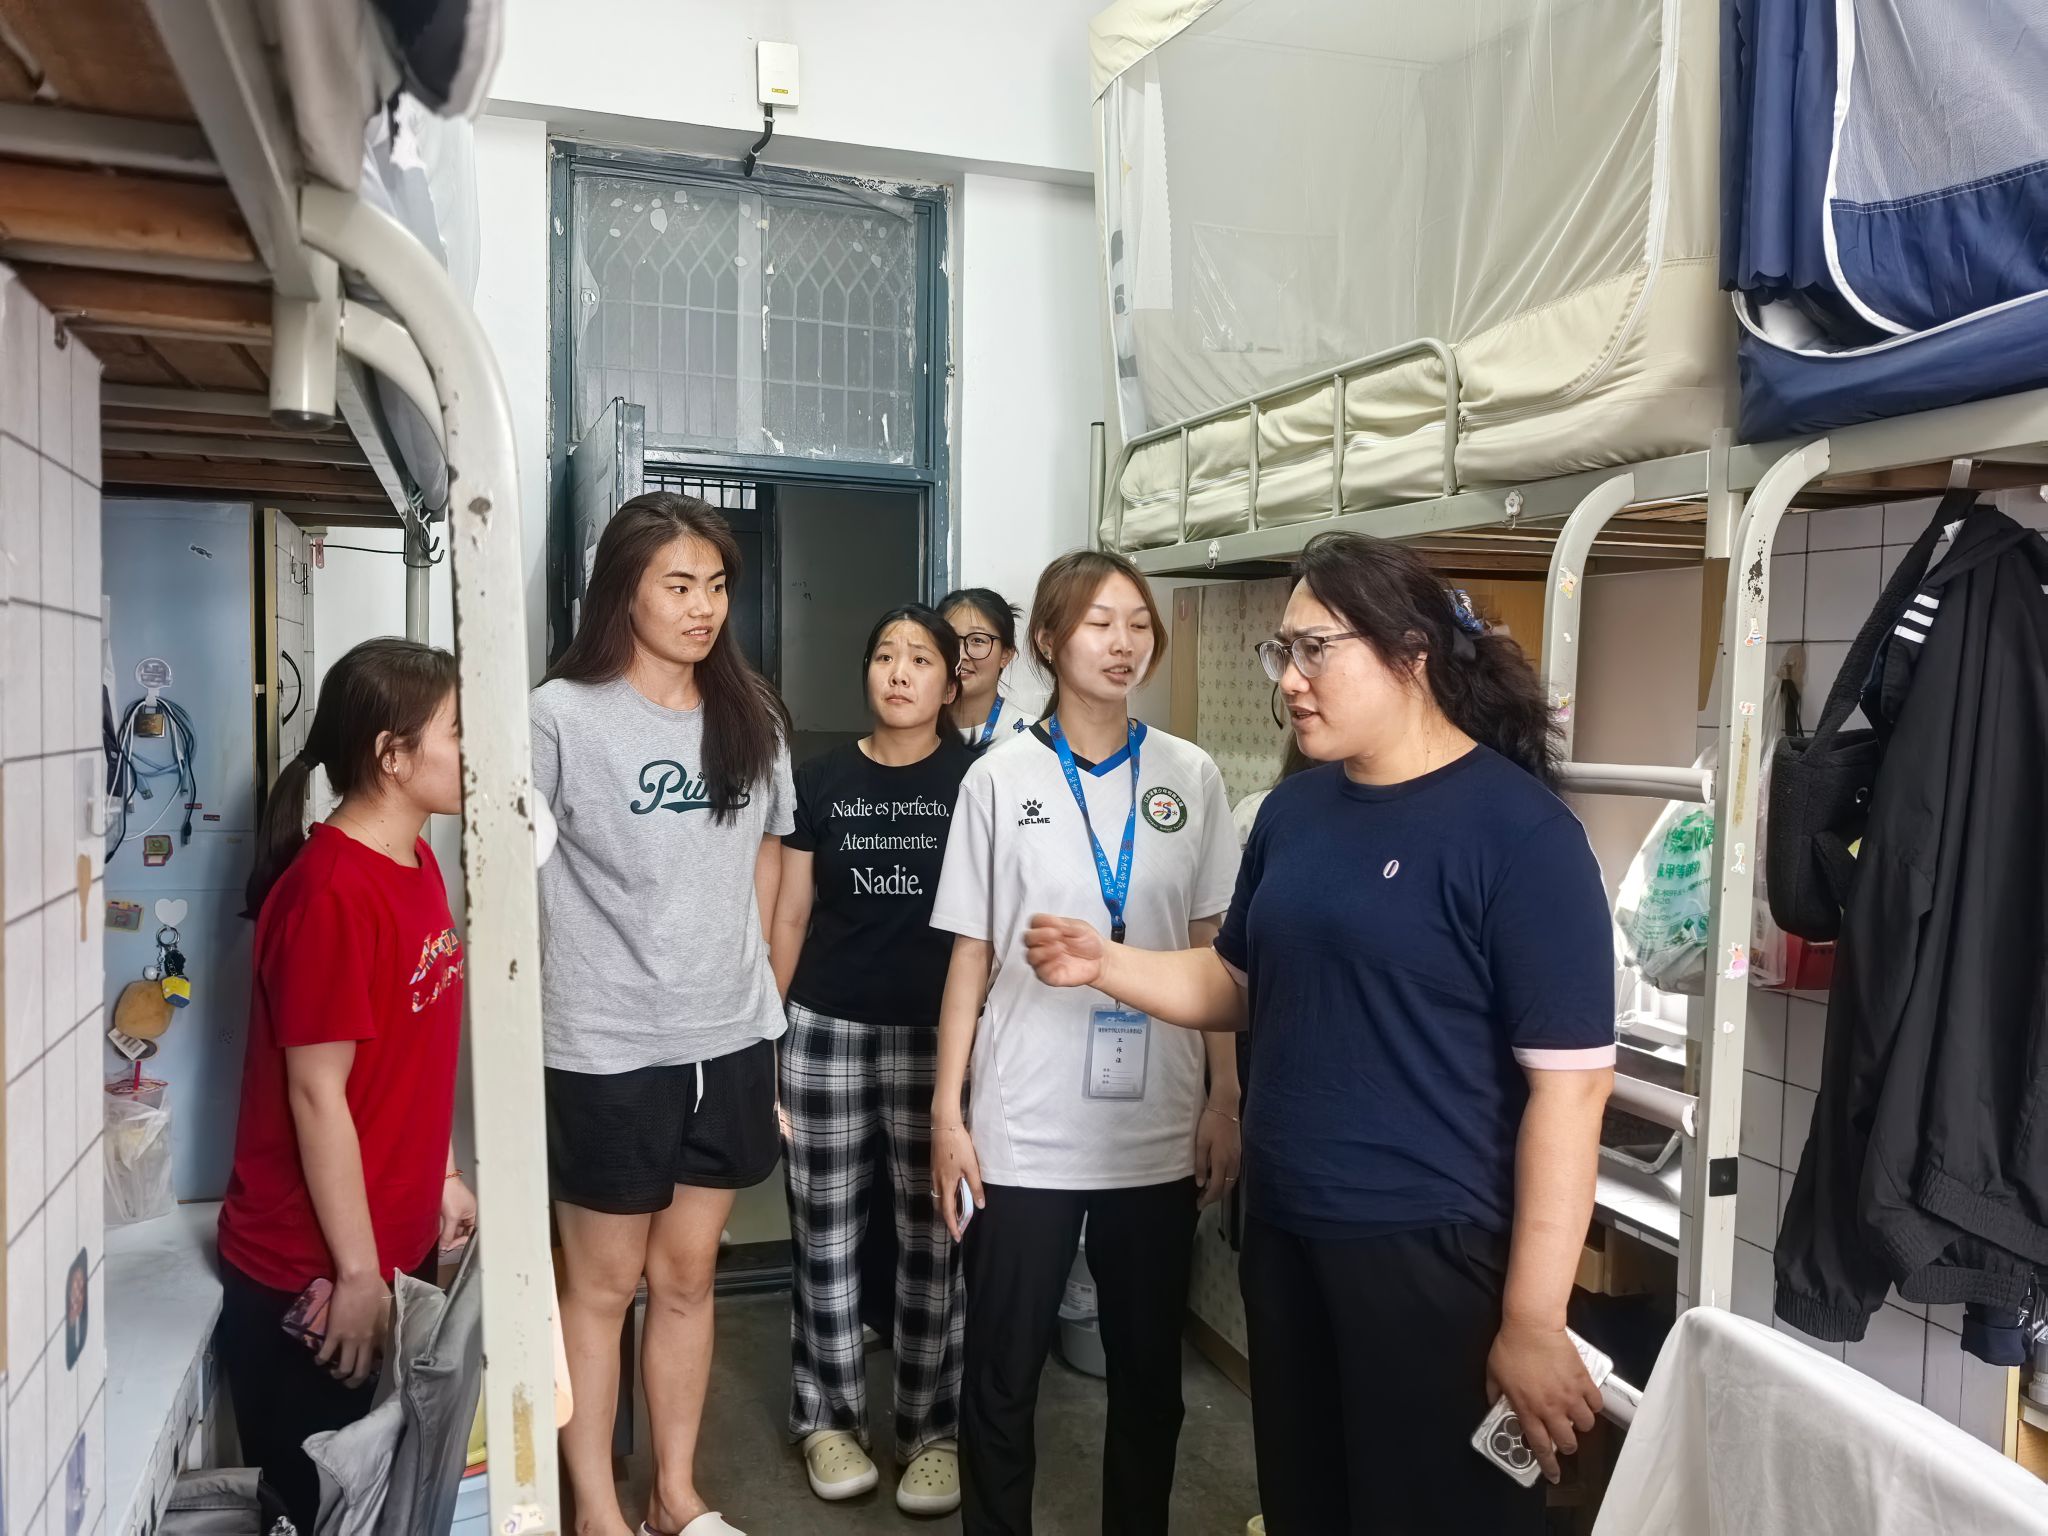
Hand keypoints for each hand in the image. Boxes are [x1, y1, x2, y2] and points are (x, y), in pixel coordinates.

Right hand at [316, 1271, 390, 1388]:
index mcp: (382, 1334)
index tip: (373, 1372)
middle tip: (350, 1384)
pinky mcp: (334, 1334)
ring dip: (338, 1374)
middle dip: (355, 1382)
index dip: (378, 1369)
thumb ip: (384, 1320)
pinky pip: (326, 1354)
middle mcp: (367, 1341)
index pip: (382, 1359)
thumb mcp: (387, 1306)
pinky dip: (321, 1360)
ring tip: (334, 1374)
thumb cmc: (375, 1287)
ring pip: (344, 1368)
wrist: (360, 1278)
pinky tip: (319, 1360)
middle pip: (362, 1370)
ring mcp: (350, 1339)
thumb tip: (383, 1326)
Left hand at [440, 1175, 476, 1251]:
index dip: (460, 1241)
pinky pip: (444, 1221)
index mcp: (472, 1212)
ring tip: (439, 1235)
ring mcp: (454, 1209)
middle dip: (451, 1237)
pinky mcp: (445, 1207)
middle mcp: (464, 1211)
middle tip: (443, 1244)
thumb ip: (449, 1233)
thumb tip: (445, 1246)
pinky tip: (436, 1228)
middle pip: (459, 1231)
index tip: (450, 1246)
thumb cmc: (451, 1190)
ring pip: (450, 1227)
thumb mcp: (452, 1217)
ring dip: (444, 1232)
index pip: (469, 1232)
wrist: (439, 1178)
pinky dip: (440, 1226)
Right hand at [931, 1119, 985, 1241]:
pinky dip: (944, 1196)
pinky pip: (937, 1188)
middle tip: (958, 1227)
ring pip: (938, 1198)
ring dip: (946, 1207)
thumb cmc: (959, 1145)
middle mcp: (937, 1181)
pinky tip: (952, 1193)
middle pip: (940, 1207)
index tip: (957, 1237)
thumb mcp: (971, 1166)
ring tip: (957, 1212)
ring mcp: (934, 1174)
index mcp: (946, 1183)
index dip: (953, 1225)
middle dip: (948, 1219)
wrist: (944, 1125)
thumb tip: (980, 1205)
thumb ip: (975, 1186)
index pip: (948, 1211)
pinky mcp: (934, 1167)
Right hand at [1023, 913, 1105, 989]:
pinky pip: (1041, 972)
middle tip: (1055, 934)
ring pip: (1030, 956)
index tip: (1056, 922)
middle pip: (1028, 938)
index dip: (1042, 921)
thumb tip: (1053, 923)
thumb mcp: (1080, 928)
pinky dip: (1048, 966)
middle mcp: (1044, 944)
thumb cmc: (1090, 943)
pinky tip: (1060, 960)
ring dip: (1043, 951)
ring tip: (1060, 947)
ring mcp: (1045, 960)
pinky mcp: (1049, 975)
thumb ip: (1065, 926)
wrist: (1102, 960)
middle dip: (1039, 935)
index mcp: (1049, 929)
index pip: (1035, 922)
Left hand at [1193, 1106, 1240, 1208]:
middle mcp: (1232, 1162)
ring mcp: (1237, 1157)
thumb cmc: (1210, 1123)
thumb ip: (1201, 1164)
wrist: (1226, 1107)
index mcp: (1221, 1161)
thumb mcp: (1200, 1143)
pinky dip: (1227, 1182)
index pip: (1216, 1187)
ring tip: (1209, 1193)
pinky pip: (1234, 1174)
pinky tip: (1219, 1180)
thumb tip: (1201, 1184)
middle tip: (1202, 1202)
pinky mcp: (1239, 1152)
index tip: (1199, 1205)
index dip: (1208, 1199)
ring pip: (1232, 1182)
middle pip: (1226, 1188)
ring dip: (1221, 1190)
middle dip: (1214, 1198)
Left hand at [1485, 1320, 1601, 1484]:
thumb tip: (1496, 1406)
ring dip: (1581, 1425)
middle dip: (1567, 1446)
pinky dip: (1593, 1405)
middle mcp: (1551, 1409)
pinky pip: (1596, 1403)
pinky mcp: (1583, 1381)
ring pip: (1586, 1425)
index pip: (1539, 1446)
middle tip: (1564, 1438)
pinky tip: (1586, 1400)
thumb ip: (1495, 1394)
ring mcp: (1569, 1396)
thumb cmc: (1509, 1349)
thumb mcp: (1493, 1374)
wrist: (1531, 1326)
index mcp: (1527, 1410)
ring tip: (1575, 1416)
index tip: (1554, 1476)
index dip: (1548, 1465)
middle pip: (1568, 1442)